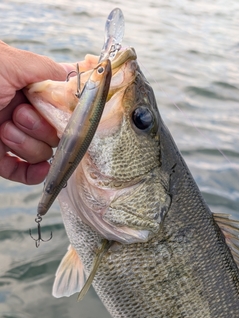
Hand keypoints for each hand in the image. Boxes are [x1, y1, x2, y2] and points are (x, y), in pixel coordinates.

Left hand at [0, 41, 73, 184]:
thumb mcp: (7, 62)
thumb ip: (43, 68)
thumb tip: (71, 76)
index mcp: (21, 85)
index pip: (57, 103)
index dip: (62, 111)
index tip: (60, 111)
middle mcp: (17, 110)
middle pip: (53, 131)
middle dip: (40, 127)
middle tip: (19, 114)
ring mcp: (8, 135)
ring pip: (40, 152)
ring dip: (27, 145)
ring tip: (4, 130)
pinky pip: (23, 172)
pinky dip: (34, 174)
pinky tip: (40, 171)